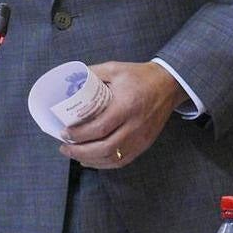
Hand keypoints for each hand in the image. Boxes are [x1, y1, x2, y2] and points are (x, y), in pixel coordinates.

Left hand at [58, 61, 186, 168]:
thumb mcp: (114, 68)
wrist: (168, 85)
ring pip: (113, 158)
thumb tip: (69, 81)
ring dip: (90, 160)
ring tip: (73, 154)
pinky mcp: (144, 145)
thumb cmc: (139, 76)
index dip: (80, 134)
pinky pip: (122, 161)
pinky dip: (104, 164)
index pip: (100, 128)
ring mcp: (141, 138)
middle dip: (80, 151)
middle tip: (64, 147)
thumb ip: (92, 74)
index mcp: (126, 106)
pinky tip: (90, 160)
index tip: (64, 133)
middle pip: (105, 148)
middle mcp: (135, 126)